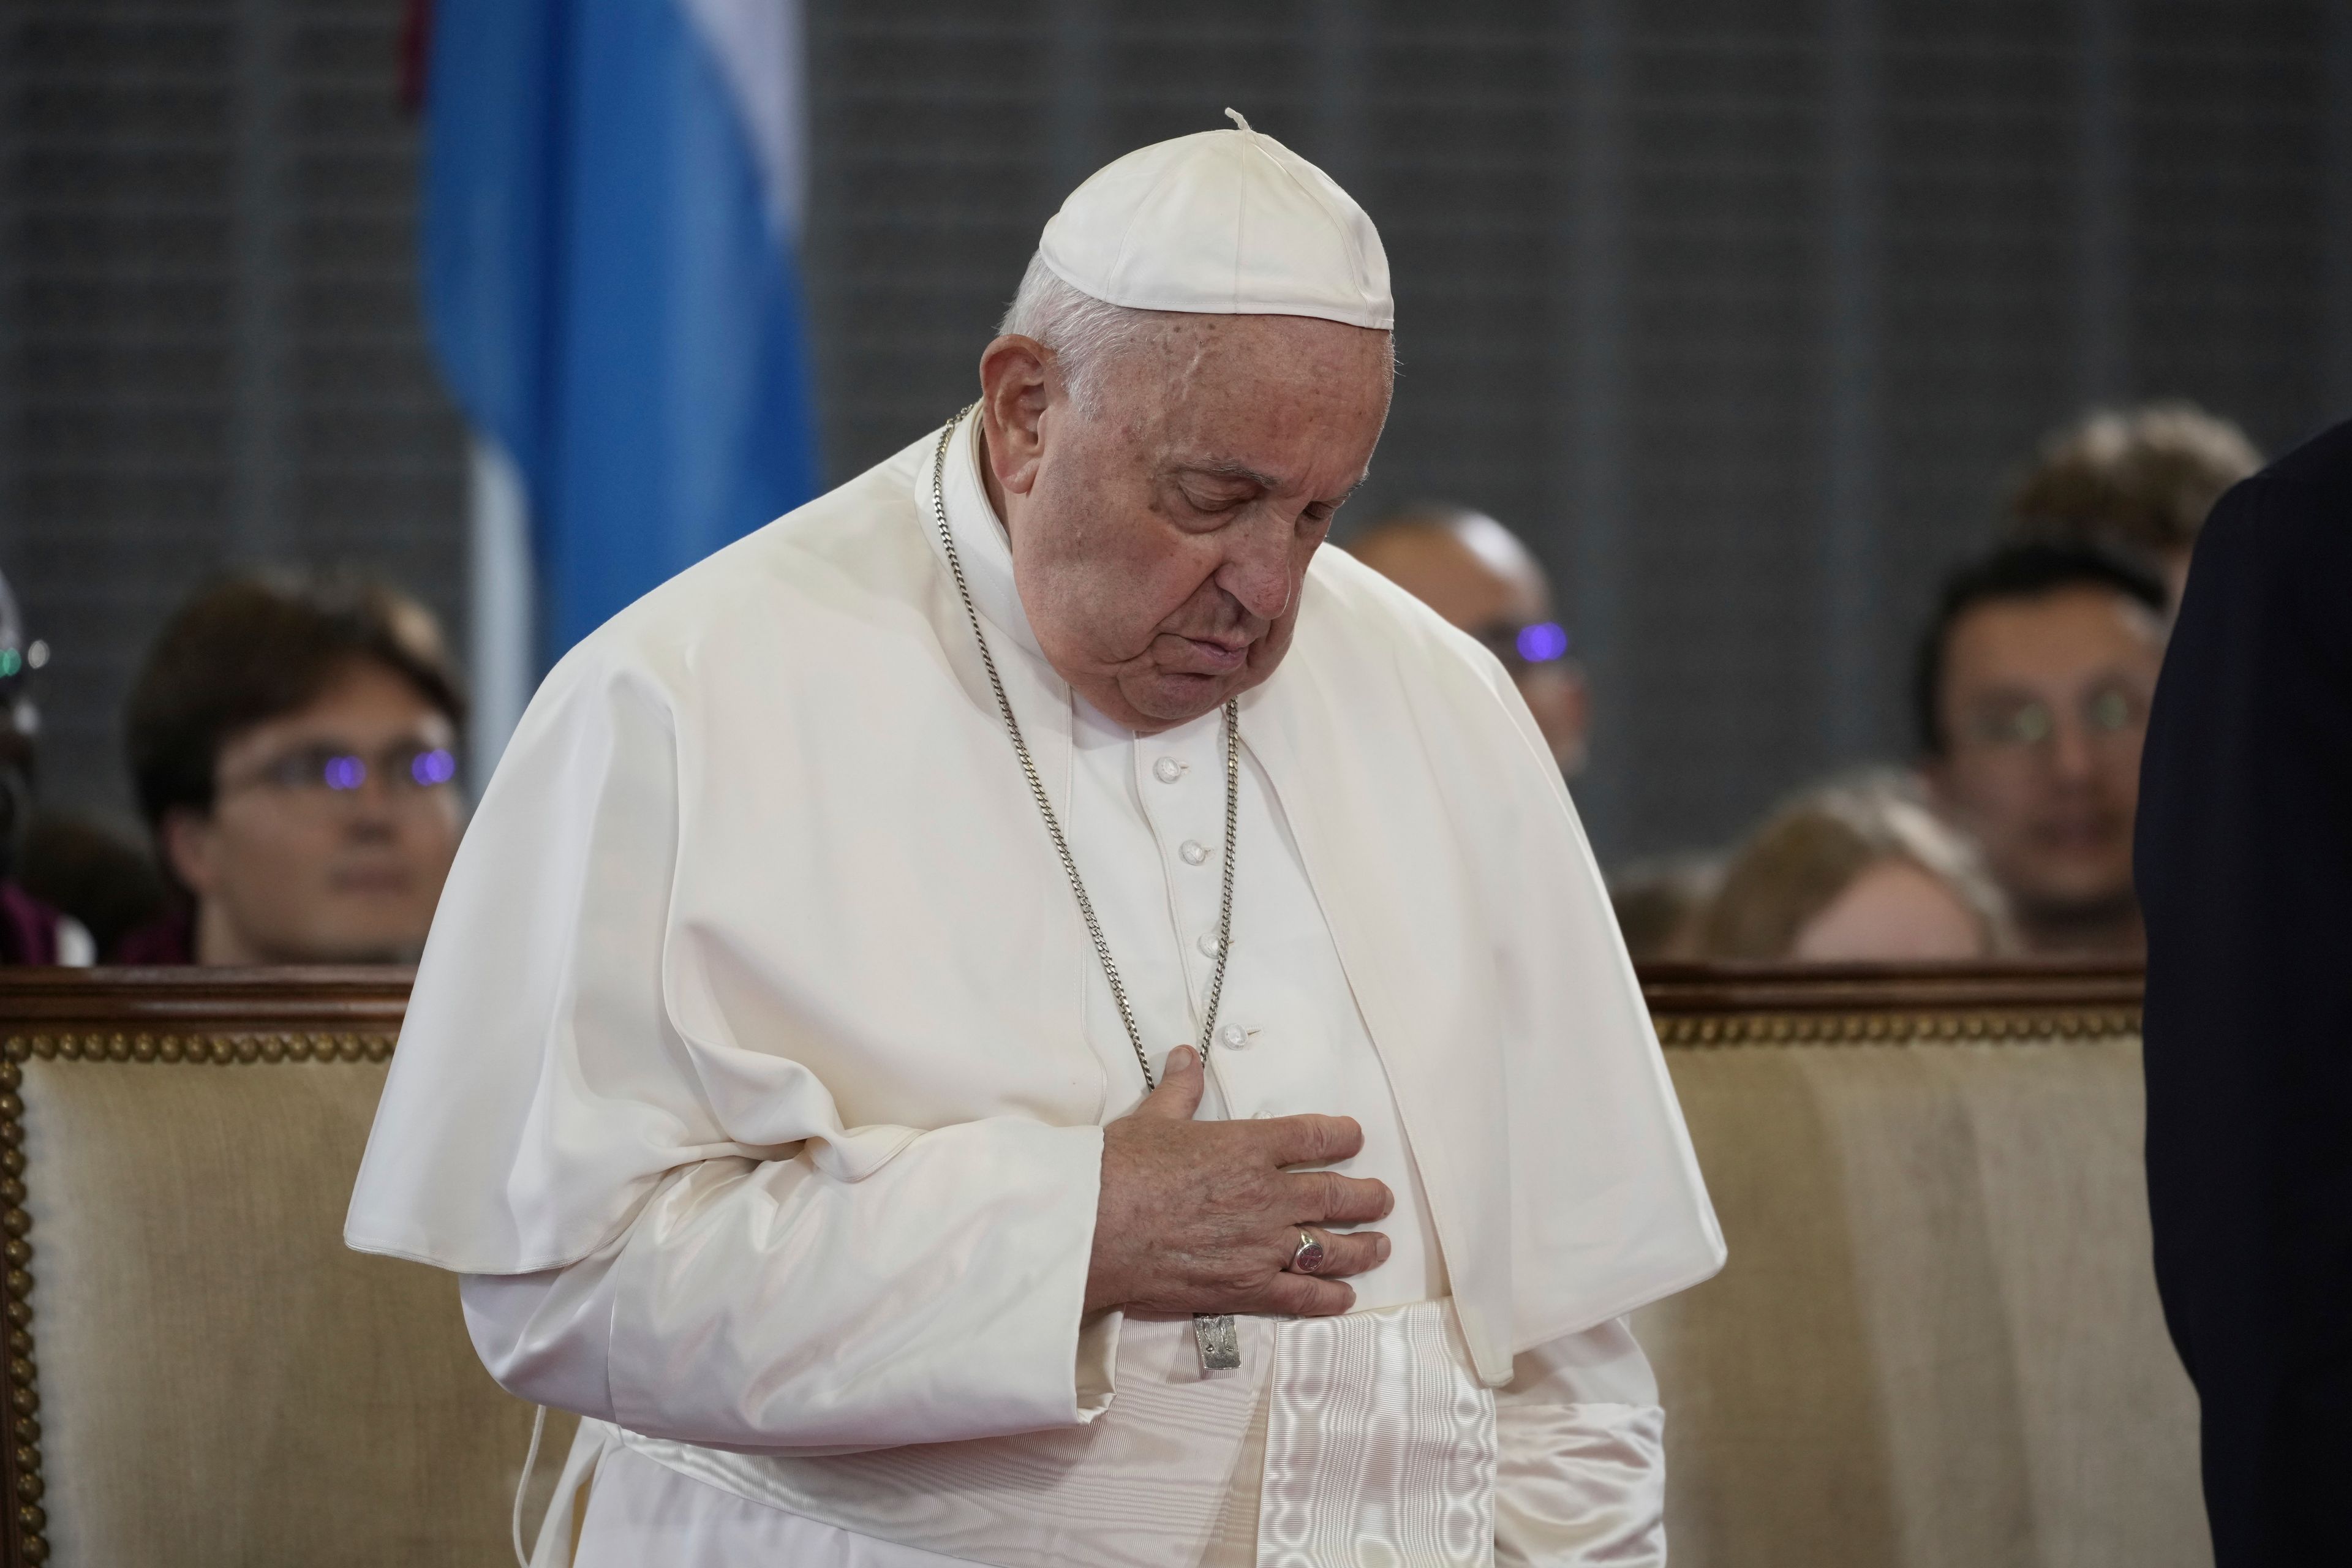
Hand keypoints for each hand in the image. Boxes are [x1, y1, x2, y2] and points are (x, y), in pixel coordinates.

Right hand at [1085, 1046, 1393, 1316]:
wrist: (1094, 1228)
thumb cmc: (1118, 1170)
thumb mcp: (1152, 1119)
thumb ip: (1180, 1091)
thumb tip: (1185, 1057)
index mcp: (1248, 1147)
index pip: (1312, 1137)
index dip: (1341, 1136)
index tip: (1354, 1138)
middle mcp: (1267, 1196)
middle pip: (1336, 1195)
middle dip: (1366, 1197)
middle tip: (1381, 1198)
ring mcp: (1262, 1245)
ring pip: (1331, 1248)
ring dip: (1361, 1247)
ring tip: (1378, 1246)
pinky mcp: (1247, 1288)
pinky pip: (1303, 1296)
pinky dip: (1328, 1297)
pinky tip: (1344, 1297)